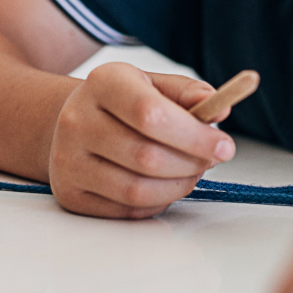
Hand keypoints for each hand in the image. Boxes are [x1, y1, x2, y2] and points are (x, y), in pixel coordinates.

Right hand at [47, 62, 237, 218]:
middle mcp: (77, 120)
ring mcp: (68, 160)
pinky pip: (126, 210)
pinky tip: (163, 184)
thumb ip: (188, 93)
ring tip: (190, 172)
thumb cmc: (123, 104)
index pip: (151, 114)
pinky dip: (156, 202)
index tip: (224, 146)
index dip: (193, 135)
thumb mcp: (153, 85)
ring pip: (137, 190)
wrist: (74, 122)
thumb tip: (218, 109)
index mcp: (102, 82)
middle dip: (191, 164)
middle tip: (210, 160)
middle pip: (147, 157)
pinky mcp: (69, 194)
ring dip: (177, 187)